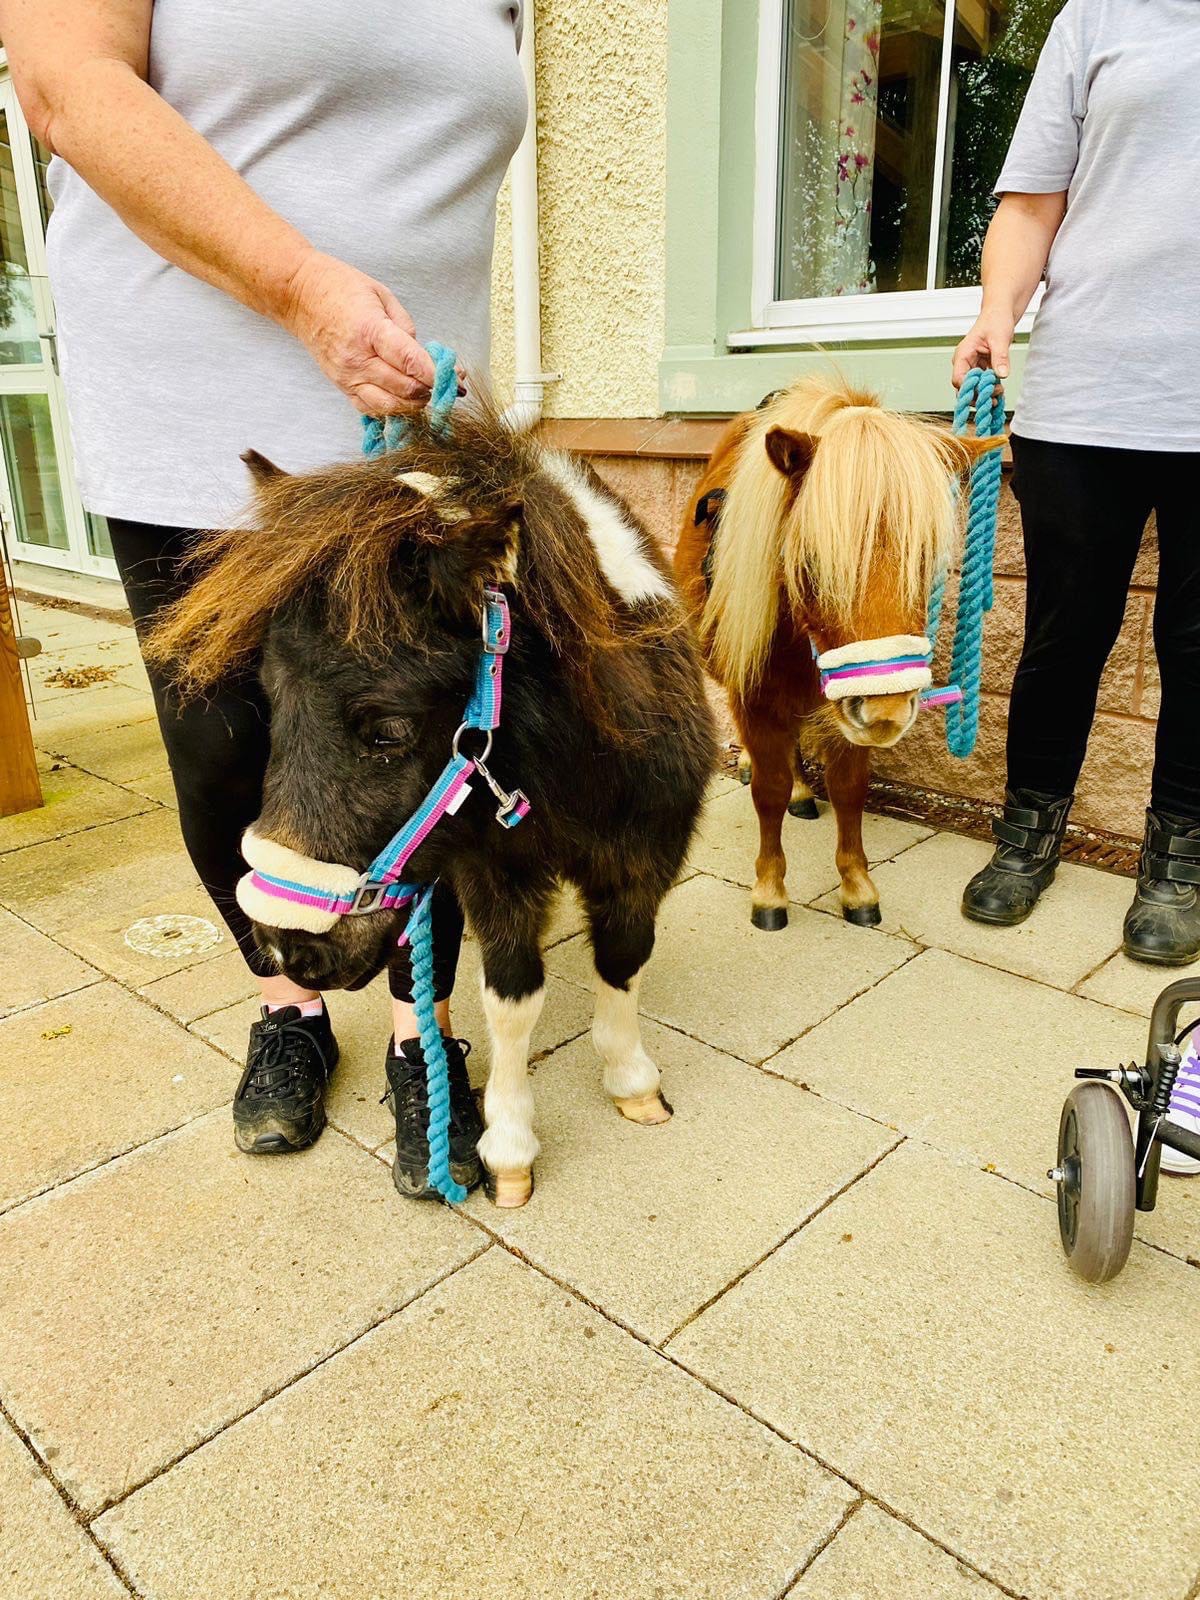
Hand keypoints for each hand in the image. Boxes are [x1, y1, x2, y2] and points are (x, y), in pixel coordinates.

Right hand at [279, 250, 440, 414]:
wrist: (300, 296)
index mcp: (369, 330)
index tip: (455, 380)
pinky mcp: (342, 387)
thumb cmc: (343, 289)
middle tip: (448, 385)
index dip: (436, 375)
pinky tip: (405, 398)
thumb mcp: (382, 296)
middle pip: (405, 389)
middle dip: (432, 390)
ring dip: (415, 404)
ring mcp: (347, 377)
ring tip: (428, 392)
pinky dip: (393, 408)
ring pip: (390, 406)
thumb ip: (406, 329)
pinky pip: (372, 409)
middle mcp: (357, 359)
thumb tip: (424, 359)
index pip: (411, 362)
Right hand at [952, 311, 1014, 388]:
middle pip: (964, 388)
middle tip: (994, 397)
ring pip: (973, 388)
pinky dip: (990, 389)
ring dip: (985, 394)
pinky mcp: (981, 369)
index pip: (959, 379)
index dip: (970, 389)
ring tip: (999, 394)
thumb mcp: (999, 338)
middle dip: (978, 395)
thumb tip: (1002, 374)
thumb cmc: (996, 320)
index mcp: (963, 355)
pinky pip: (982, 384)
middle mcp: (964, 363)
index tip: (984, 393)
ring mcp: (972, 367)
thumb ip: (1000, 357)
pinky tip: (1000, 391)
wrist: (1000, 313)